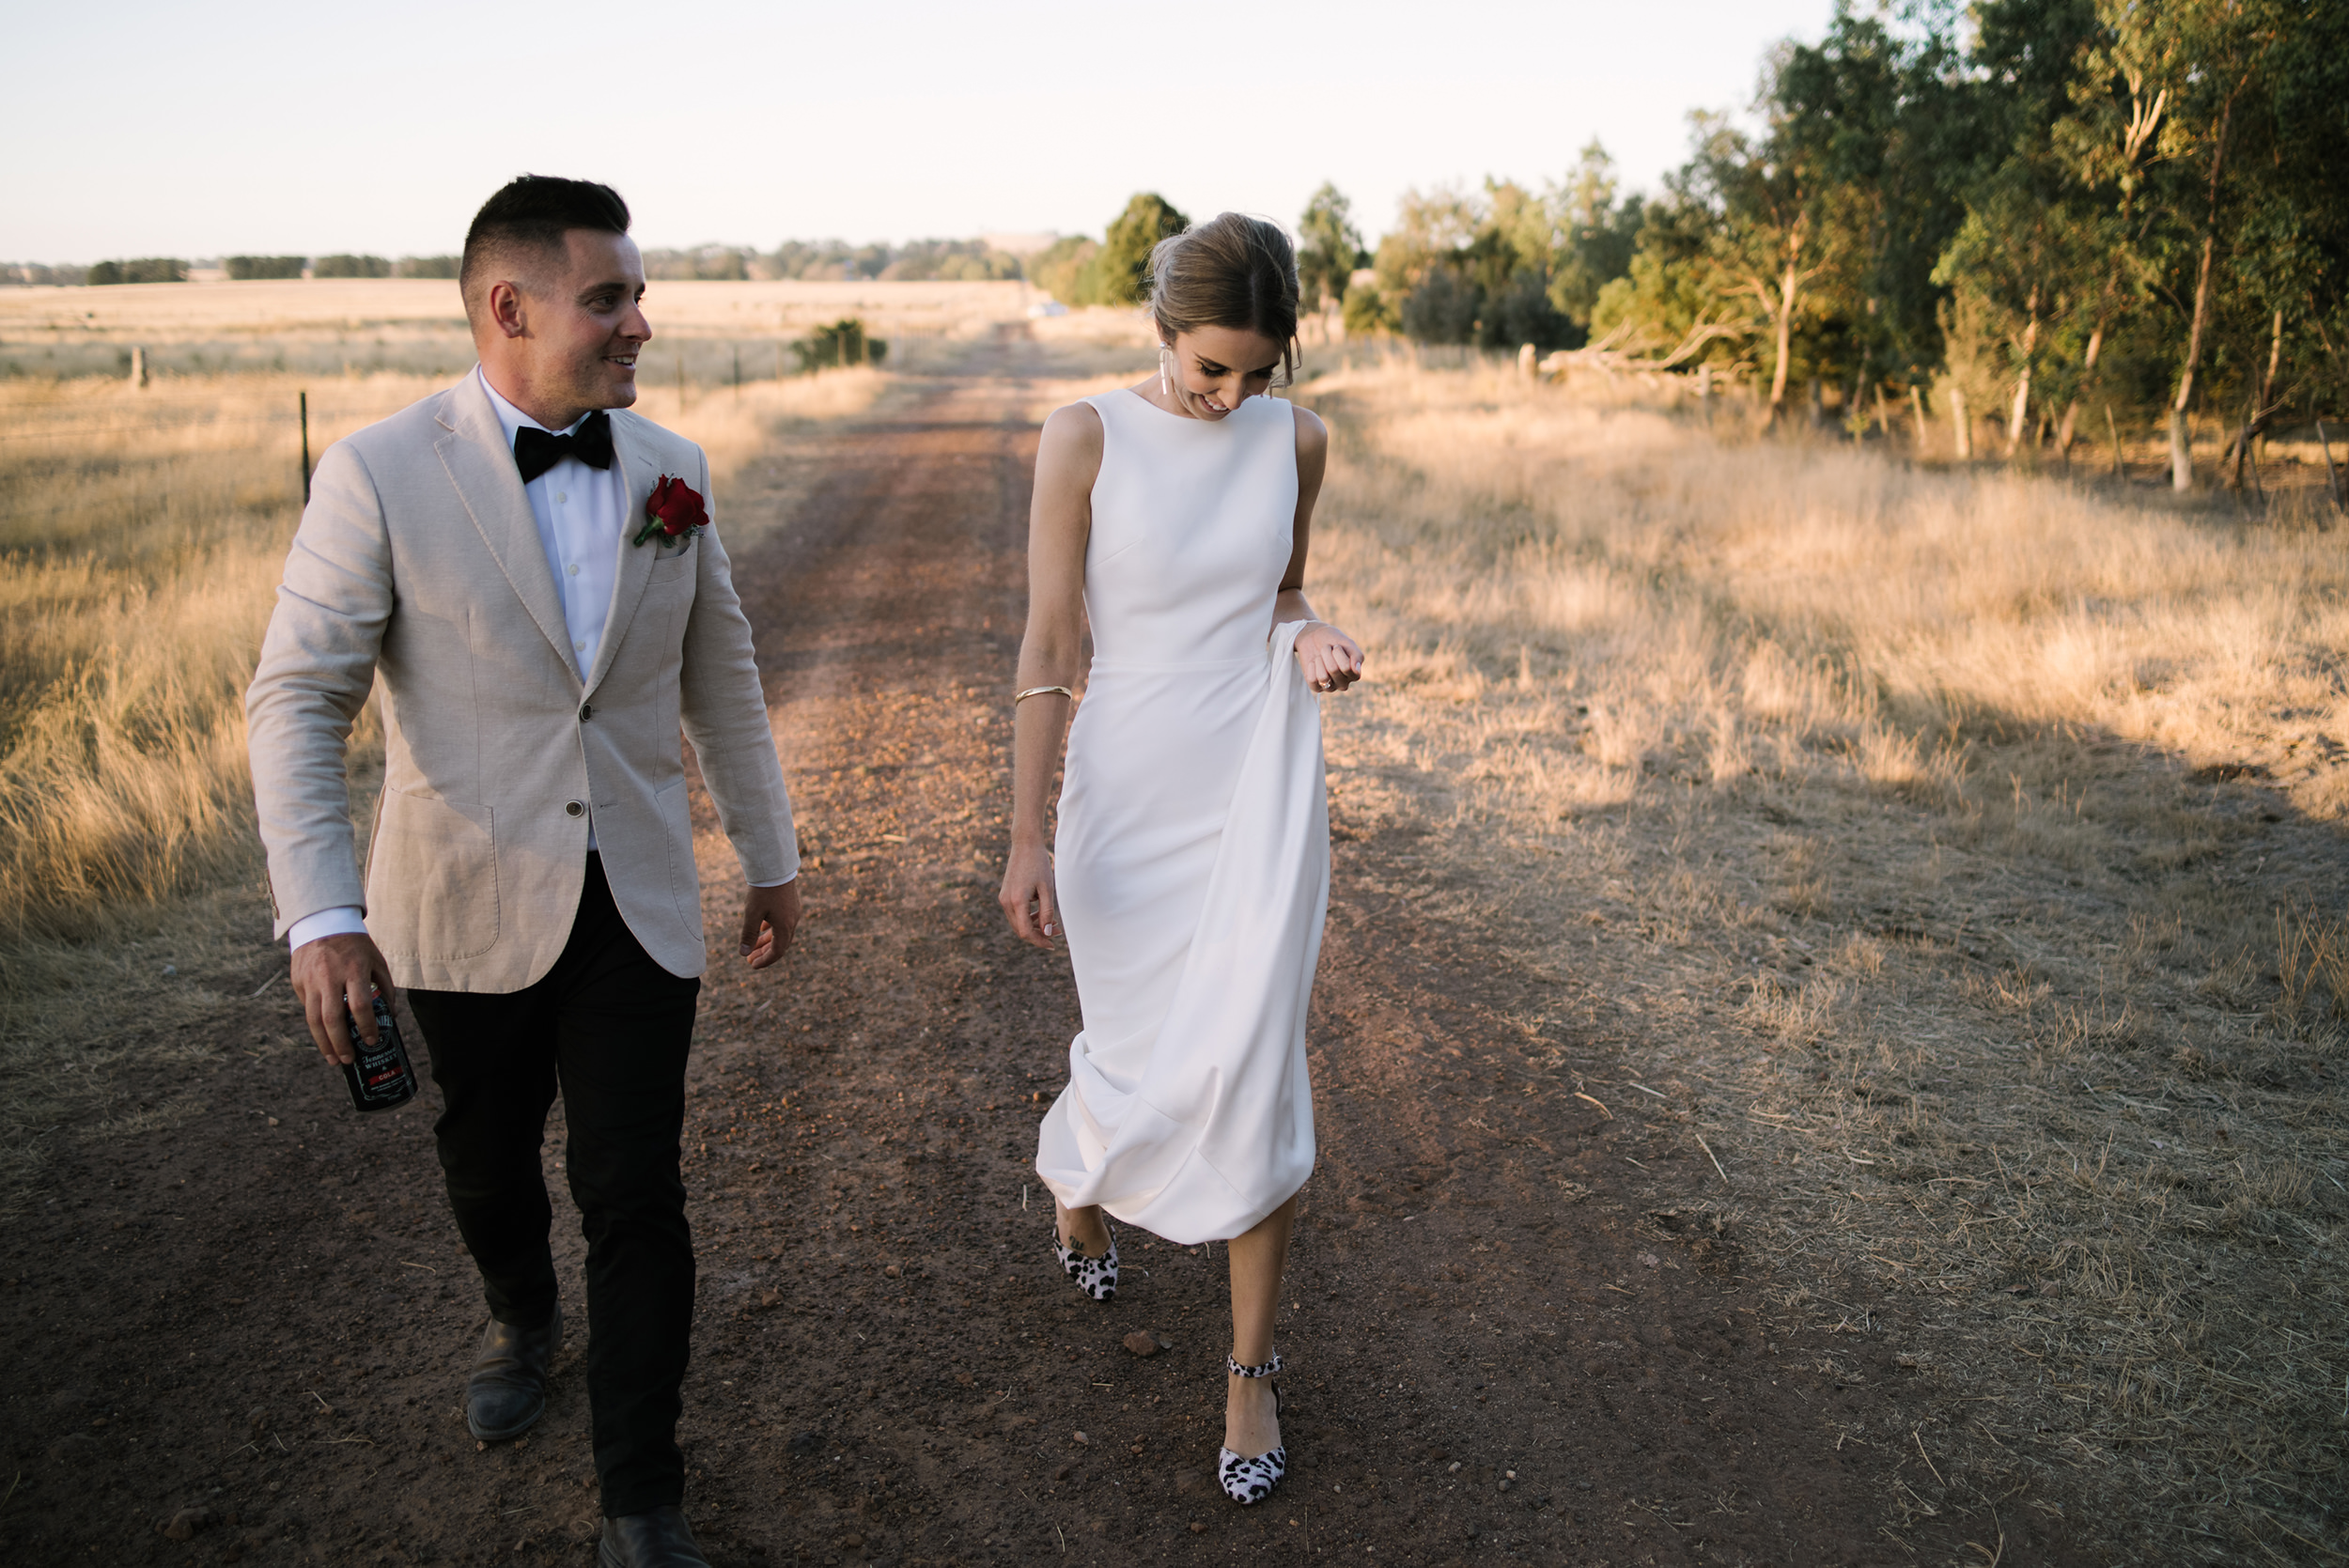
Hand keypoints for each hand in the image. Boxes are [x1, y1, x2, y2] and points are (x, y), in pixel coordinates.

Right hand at [291, 932, 397, 1065]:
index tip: (372, 1041)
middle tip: (348, 1060)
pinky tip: (325, 1038)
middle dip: (340, 1044)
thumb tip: (390, 1017)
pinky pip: (307, 1008)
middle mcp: (329, 977)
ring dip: (323, 1043)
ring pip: (313, 1019)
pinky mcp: (298, 982)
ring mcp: (310, 980)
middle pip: (331, 1018)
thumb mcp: (376, 961)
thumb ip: (385, 988)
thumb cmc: (355, 946)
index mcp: (353, 970)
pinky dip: (316, 1026)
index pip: (360, 1005)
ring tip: (333, 1059)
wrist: (322, 922)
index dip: (366, 1027)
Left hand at [740, 879, 802, 968]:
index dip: (765, 960)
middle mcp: (792, 921)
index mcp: (785, 926)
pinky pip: (782, 923)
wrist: (775, 867)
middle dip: (764, 953)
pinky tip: (761, 929)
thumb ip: (748, 934)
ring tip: (752, 946)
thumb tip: (743, 953)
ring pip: (780, 933)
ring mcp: (792, 912)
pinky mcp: (790, 905)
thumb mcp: (752, 913)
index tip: (752, 965)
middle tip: (750, 959)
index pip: (777, 952)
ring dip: (766, 941)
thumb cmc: (763, 890)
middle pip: (780, 944)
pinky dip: (771, 930)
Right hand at [999, 839, 1060, 949]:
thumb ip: (1047, 912)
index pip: (1025, 932)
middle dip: (1039, 934)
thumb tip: (1046, 933)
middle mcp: (1006, 902)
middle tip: (1057, 932)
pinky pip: (1015, 913)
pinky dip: (1028, 917)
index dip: (1039, 941)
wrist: (1025, 845)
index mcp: (1017, 901)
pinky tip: (1041, 913)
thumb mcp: (1047, 889)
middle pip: (1020, 930)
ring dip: (1034, 926)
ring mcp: (1003, 898)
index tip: (1052, 945)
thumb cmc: (1039, 864)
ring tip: (1053, 923)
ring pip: (1018, 922)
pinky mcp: (1005, 894)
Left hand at [1296, 623, 1363, 693]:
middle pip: (1333, 670)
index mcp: (1354, 674)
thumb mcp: (1348, 644)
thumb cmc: (1334, 641)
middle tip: (1327, 648)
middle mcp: (1344, 684)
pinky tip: (1313, 663)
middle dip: (1327, 654)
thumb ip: (1357, 656)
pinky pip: (1312, 680)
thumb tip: (1356, 670)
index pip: (1346, 667)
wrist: (1315, 637)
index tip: (1337, 646)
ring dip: (1319, 660)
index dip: (1338, 653)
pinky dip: (1311, 667)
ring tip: (1320, 656)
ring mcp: (1330, 687)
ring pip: (1323, 677)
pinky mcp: (1316, 687)